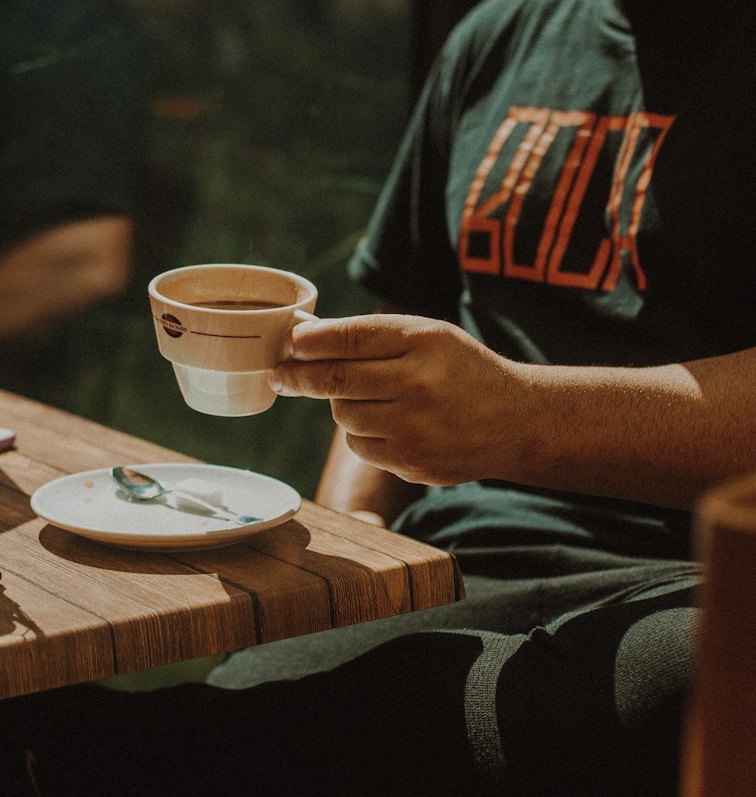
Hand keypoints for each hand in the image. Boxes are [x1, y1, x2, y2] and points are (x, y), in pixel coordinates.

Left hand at [271, 313, 524, 484]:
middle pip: (336, 380)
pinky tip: (387, 424)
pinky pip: (361, 446)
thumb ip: (372, 334)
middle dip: (300, 376)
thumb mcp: (429, 336)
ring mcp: (416, 428)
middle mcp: (419, 384)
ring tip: (368, 397)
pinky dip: (362, 434)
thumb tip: (305, 336)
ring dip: (342, 405)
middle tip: (282, 374)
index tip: (290, 343)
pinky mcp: (412, 463)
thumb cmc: (461, 370)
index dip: (311, 341)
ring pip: (344, 416)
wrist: (515, 421)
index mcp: (424, 342)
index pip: (351, 338)